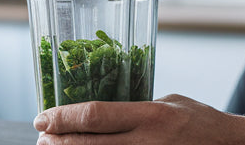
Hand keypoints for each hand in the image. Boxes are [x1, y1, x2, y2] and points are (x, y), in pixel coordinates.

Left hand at [34, 94, 244, 144]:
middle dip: (56, 143)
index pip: (94, 116)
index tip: (42, 118)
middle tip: (42, 139)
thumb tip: (96, 115)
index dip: (61, 118)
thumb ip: (133, 109)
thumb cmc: (201, 123)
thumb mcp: (168, 103)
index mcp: (151, 116)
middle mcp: (147, 143)